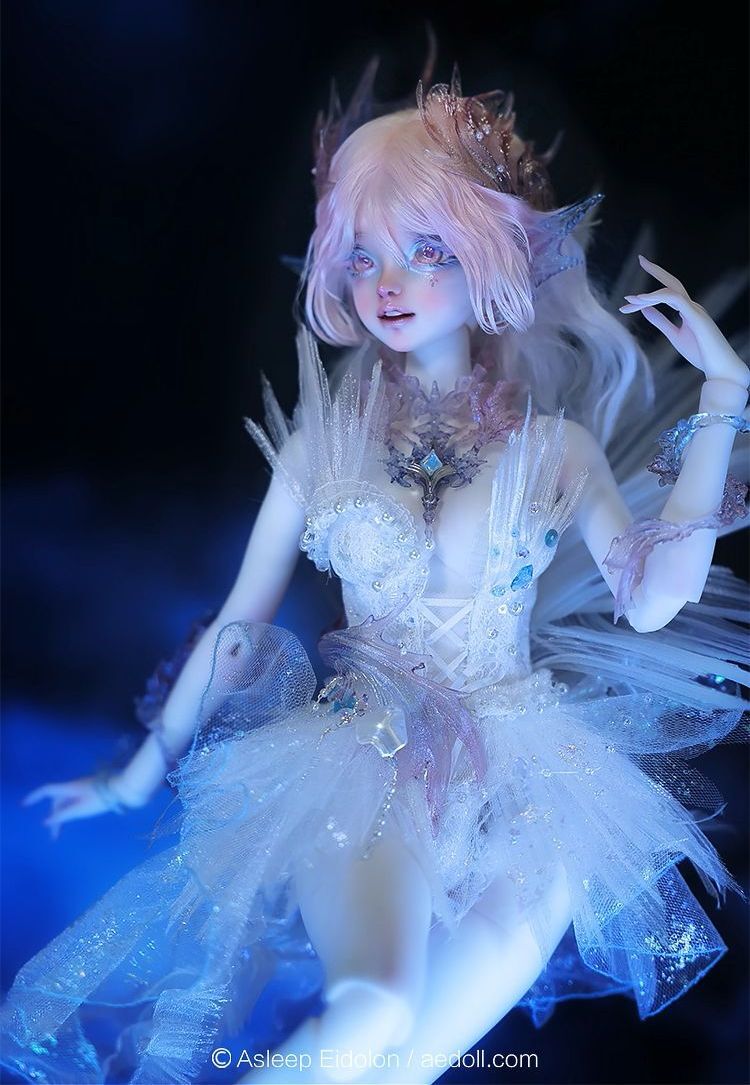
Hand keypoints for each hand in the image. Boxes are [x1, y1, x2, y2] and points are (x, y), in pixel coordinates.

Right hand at [22, 773, 130, 838]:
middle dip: (53, 816)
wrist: (125, 788)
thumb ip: (63, 815)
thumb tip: (46, 821)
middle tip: (54, 835)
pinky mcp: (93, 790)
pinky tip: (75, 818)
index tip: (25, 804)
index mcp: (69, 788)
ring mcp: (84, 787)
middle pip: (58, 800)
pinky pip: (76, 800)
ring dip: (63, 815)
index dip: (35, 796)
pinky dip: (71, 810)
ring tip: (62, 830)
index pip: (47, 790)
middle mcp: (74, 785)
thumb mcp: (80, 809)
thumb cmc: (102, 798)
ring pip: (67, 801)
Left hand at [619, 255, 749, 386]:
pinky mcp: (696, 316)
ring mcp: (695, 309)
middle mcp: (692, 306)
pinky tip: (641, 301)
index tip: (629, 296)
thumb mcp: (674, 336)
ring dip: (647, 295)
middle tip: (641, 259)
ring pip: (669, 291)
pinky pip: (674, 299)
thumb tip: (644, 309)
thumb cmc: (700, 353)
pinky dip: (657, 297)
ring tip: (629, 300)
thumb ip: (660, 321)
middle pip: (672, 283)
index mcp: (688, 310)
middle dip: (656, 270)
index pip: (668, 292)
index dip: (651, 289)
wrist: (719, 368)